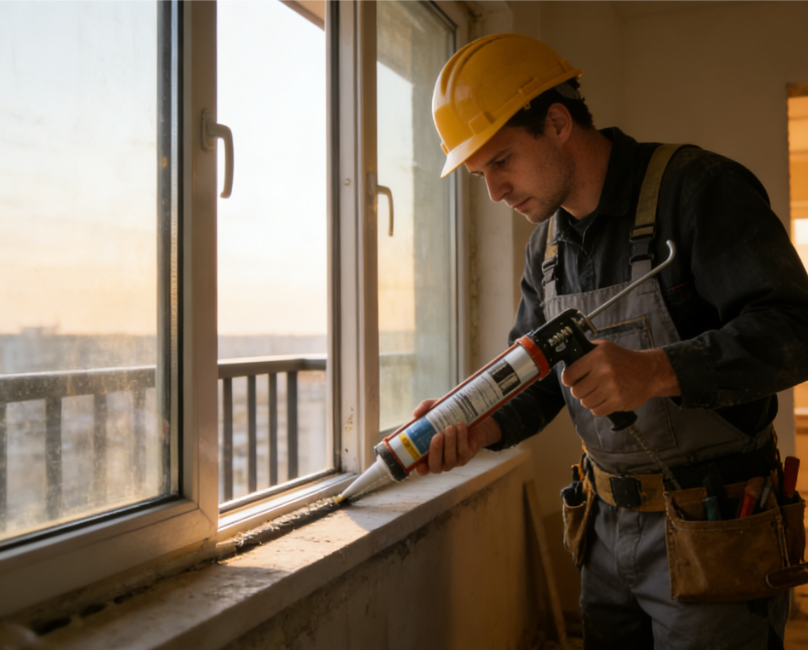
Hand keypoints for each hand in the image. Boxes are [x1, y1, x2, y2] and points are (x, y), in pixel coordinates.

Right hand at [410, 398, 501, 475]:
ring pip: (450, 459)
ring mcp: (453, 461)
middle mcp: (440, 461)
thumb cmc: (446, 416)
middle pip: (436, 466)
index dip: (421, 469)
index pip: (422, 468)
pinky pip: (463, 451)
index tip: (420, 464)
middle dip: (436, 452)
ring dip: (450, 443)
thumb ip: (424, 409)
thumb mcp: (435, 409)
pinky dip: (461, 438)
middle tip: (437, 436)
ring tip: (450, 427)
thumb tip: (415, 414)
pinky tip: (460, 426)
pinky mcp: (465, 456)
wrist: (470, 417)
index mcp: (427, 454)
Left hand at [560, 341, 680, 415]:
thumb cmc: (624, 359)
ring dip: (590, 400)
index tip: (572, 381)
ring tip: (598, 393)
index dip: (569, 380)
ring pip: (586, 403)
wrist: (650, 372)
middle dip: (580, 391)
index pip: (569, 375)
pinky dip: (599, 408)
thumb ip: (585, 352)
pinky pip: (597, 411)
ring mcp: (612, 387)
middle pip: (576, 392)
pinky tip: (605, 399)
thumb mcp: (604, 347)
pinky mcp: (619, 401)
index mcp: (597, 356)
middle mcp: (604, 371)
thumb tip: (568, 360)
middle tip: (588, 387)